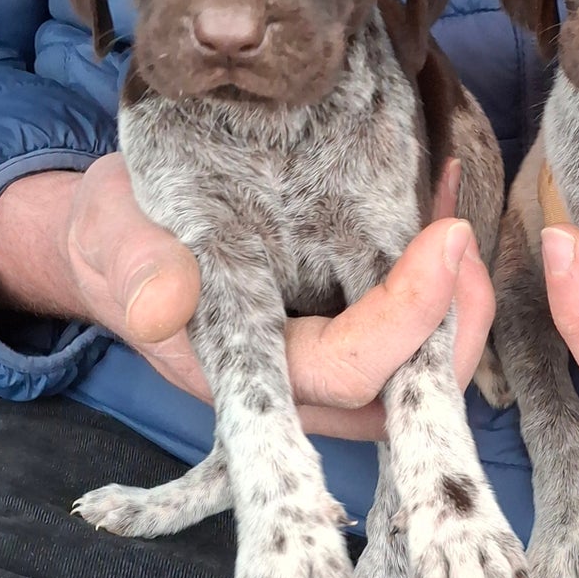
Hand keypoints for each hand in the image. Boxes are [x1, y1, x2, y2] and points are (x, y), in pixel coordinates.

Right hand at [0, 155, 492, 438]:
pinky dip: (438, 265)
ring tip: (453, 208)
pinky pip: (413, 318)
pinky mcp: (343, 321)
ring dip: (458, 294)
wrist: (119, 235)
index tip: (446, 238)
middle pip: (409, 387)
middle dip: (458, 315)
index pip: (350, 370)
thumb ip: (137, 268)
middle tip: (465, 231)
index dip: (408, 318)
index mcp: (246, 371)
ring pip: (423, 363)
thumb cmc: (118, 236)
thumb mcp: (113, 238)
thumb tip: (163, 306)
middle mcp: (302, 379)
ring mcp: (329, 354)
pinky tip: (437, 190)